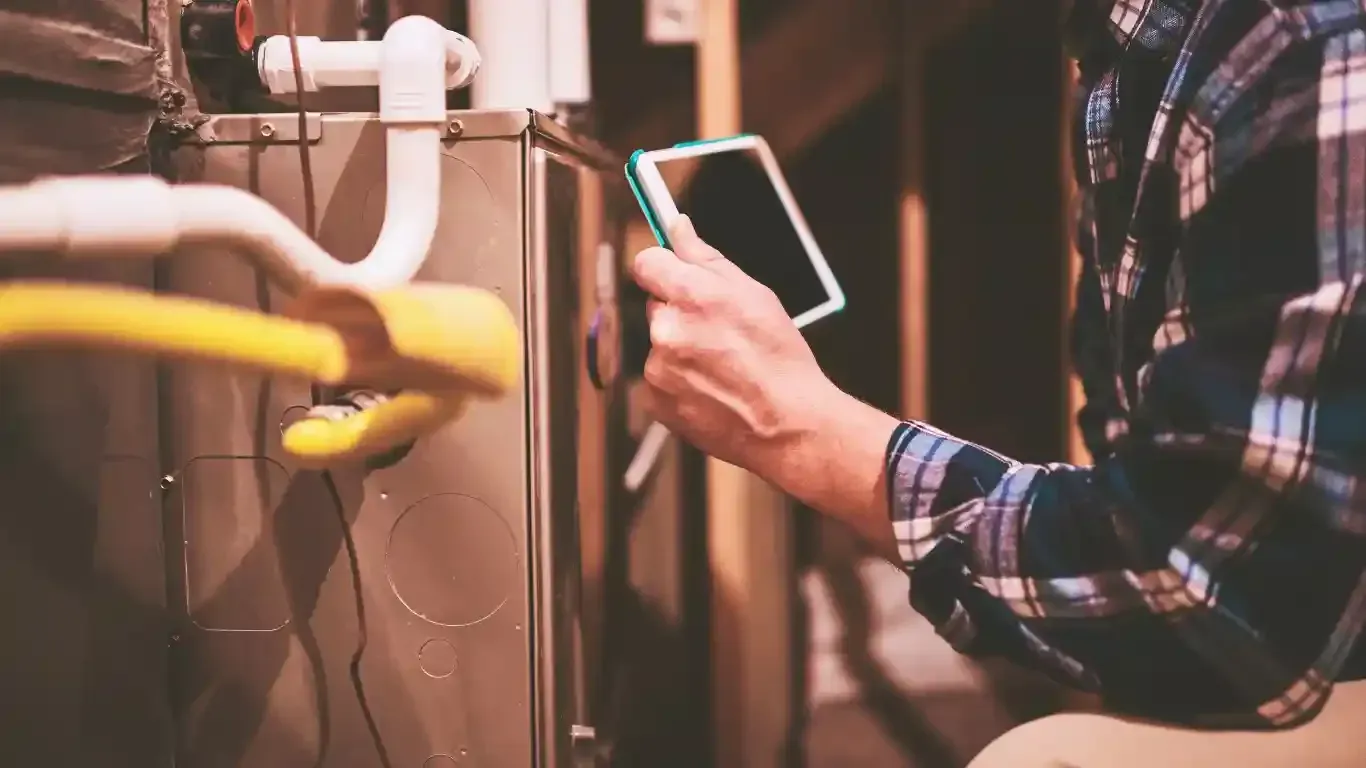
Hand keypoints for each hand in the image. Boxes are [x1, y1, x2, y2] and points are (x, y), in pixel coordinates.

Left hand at [629, 216, 837, 473]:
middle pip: (658, 306)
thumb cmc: (780, 359)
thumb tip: (678, 227)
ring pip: (661, 344)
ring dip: (682, 349)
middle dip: (682, 313)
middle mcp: (667, 329)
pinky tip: (713, 388)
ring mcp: (657, 368)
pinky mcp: (655, 401)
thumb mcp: (755, 294)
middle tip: (721, 333)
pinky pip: (660, 379)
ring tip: (723, 367)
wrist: (787, 424)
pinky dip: (680, 382)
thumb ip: (707, 258)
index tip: (674, 273)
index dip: (663, 267)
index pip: (646, 263)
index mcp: (691, 294)